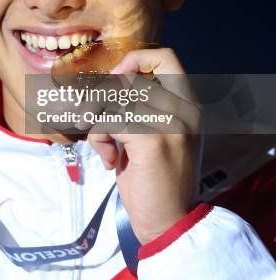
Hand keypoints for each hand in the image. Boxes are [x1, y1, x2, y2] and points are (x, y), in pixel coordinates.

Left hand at [87, 47, 201, 244]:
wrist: (170, 222)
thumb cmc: (156, 179)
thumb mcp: (154, 134)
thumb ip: (140, 106)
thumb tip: (105, 81)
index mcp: (188, 104)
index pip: (166, 57)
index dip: (136, 59)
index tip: (117, 79)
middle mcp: (184, 108)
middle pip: (128, 80)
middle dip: (100, 99)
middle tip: (93, 120)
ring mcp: (170, 122)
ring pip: (113, 100)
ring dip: (99, 124)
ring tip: (106, 146)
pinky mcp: (151, 139)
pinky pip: (108, 121)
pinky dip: (99, 139)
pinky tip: (109, 160)